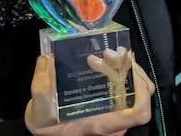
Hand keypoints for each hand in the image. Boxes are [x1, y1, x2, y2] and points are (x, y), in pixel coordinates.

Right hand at [25, 50, 153, 135]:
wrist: (46, 127)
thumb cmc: (45, 124)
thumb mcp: (38, 113)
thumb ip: (40, 89)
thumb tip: (46, 60)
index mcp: (102, 123)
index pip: (138, 114)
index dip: (142, 92)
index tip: (128, 68)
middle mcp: (115, 119)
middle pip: (142, 94)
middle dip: (130, 67)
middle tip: (108, 52)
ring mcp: (116, 109)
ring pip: (137, 87)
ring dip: (125, 65)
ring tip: (105, 53)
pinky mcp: (112, 99)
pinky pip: (128, 83)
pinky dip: (121, 67)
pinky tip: (106, 58)